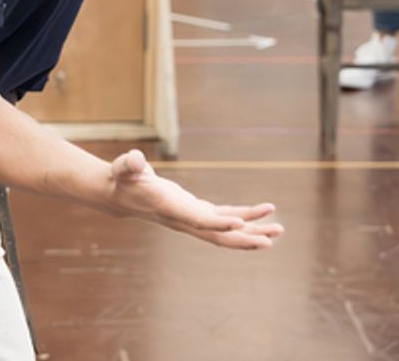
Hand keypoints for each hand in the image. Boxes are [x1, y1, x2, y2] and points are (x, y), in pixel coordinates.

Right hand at [108, 149, 282, 249]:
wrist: (120, 195)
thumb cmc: (122, 178)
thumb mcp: (124, 168)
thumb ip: (129, 164)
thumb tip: (135, 160)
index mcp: (170, 209)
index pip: (197, 220)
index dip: (217, 223)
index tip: (239, 224)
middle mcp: (184, 220)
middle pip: (218, 235)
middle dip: (245, 238)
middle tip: (272, 239)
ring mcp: (192, 219)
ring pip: (226, 231)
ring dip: (252, 232)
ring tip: (278, 230)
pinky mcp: (197, 212)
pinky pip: (225, 218)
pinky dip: (244, 217)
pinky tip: (264, 213)